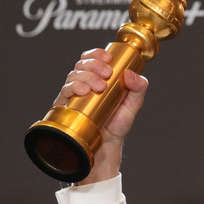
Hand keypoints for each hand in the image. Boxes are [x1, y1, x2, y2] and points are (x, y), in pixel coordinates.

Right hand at [53, 48, 149, 184]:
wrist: (105, 148)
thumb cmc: (116, 127)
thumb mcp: (132, 106)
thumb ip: (138, 89)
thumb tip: (132, 74)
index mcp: (98, 80)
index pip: (92, 59)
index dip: (96, 54)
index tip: (107, 57)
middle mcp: (84, 85)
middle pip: (82, 64)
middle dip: (93, 64)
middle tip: (106, 74)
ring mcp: (73, 95)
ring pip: (73, 75)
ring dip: (85, 76)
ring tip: (98, 87)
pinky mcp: (65, 107)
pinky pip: (64, 91)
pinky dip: (73, 87)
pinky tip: (83, 91)